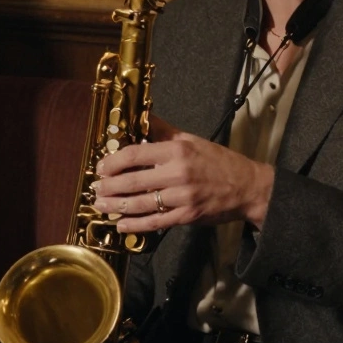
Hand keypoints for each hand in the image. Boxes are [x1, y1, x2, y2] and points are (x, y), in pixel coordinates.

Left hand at [91, 117, 274, 231]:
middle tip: (95, 189)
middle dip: (110, 186)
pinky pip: (156, 221)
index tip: (101, 166)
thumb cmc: (218, 161)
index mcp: (177, 151)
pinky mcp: (187, 216)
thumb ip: (164, 131)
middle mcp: (178, 173)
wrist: (248, 187)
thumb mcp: (191, 140)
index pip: (136, 153)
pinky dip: (136, 224)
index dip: (114, 161)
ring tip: (101, 206)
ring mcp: (183, 197)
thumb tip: (143, 117)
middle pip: (134, 180)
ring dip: (117, 206)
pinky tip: (121, 224)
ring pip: (142, 203)